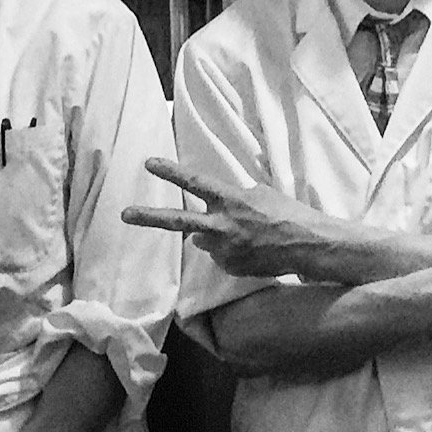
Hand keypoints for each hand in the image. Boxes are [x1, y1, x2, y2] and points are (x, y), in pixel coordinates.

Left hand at [121, 156, 333, 278]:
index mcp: (230, 200)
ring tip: (246, 233)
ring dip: (216, 236)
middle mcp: (222, 225)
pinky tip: (252, 248)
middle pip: (178, 221)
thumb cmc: (286, 213)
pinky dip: (231, 252)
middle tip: (125, 214)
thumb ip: (230, 201)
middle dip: (149, 216)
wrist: (306, 244)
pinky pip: (221, 257)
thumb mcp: (259, 194)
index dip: (171, 171)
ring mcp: (224, 249)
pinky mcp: (230, 268)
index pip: (194, 182)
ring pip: (205, 241)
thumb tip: (206, 220)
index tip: (149, 163)